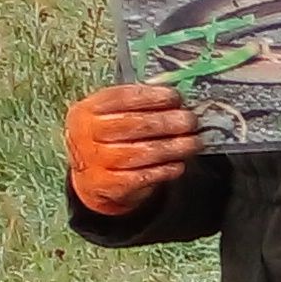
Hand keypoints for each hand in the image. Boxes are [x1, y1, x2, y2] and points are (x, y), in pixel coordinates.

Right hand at [66, 82, 201, 215]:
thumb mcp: (110, 115)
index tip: (175, 97)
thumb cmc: (108, 137)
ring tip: (194, 142)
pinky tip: (179, 163)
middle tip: (190, 121)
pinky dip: (165, 169)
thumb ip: (137, 105)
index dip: (151, 97)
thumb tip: (176, 99)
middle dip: (167, 122)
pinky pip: (143, 176)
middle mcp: (86, 134)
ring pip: (141, 152)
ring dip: (173, 147)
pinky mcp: (109, 184)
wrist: (90, 176)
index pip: (120, 98)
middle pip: (133, 125)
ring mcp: (95, 161)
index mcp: (86, 110)